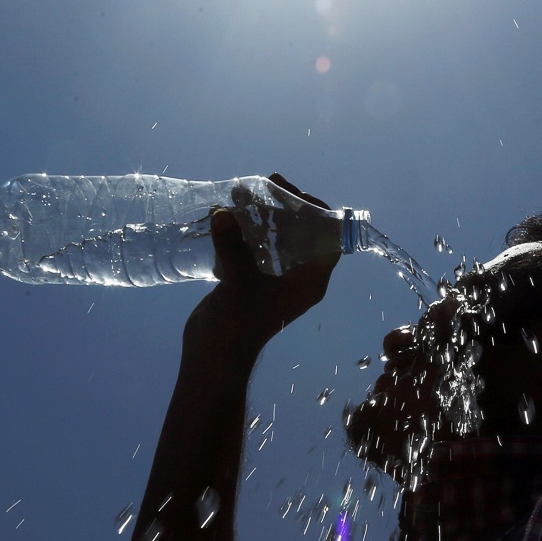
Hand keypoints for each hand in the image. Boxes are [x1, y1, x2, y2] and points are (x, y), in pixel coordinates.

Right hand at [184, 173, 339, 365]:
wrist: (212, 357)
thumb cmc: (237, 326)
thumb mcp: (238, 284)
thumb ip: (233, 247)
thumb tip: (222, 213)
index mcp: (310, 281)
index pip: (329, 238)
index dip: (318, 211)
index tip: (294, 192)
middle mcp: (298, 277)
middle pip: (302, 231)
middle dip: (285, 206)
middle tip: (267, 183)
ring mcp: (275, 278)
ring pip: (277, 236)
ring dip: (262, 213)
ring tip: (240, 192)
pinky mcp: (252, 279)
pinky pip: (256, 246)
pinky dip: (245, 228)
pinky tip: (226, 213)